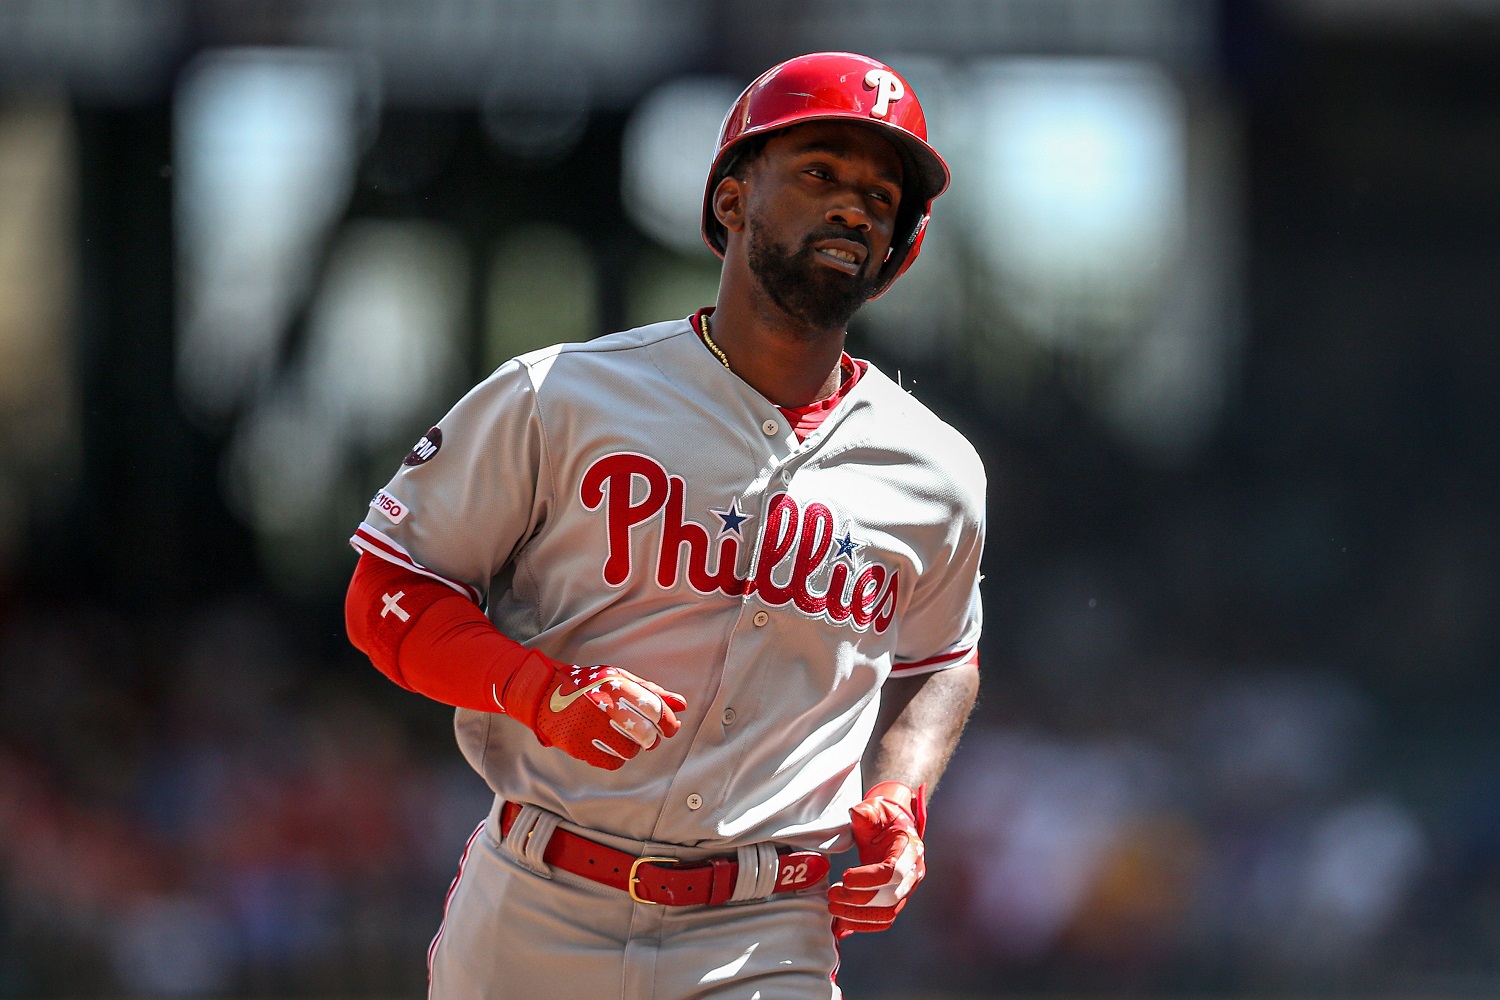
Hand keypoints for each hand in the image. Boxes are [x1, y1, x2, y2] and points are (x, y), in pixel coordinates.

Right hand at [532, 664, 687, 770]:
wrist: (544, 694)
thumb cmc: (588, 686)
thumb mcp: (619, 679)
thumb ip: (650, 692)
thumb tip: (681, 705)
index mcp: (614, 684)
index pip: (653, 709)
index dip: (668, 722)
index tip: (670, 728)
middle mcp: (601, 705)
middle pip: (644, 734)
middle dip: (652, 738)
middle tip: (648, 736)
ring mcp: (587, 727)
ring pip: (629, 751)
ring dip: (632, 747)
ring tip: (622, 736)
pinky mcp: (576, 746)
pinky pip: (611, 762)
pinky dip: (615, 757)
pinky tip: (607, 744)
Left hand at [828, 781, 926, 937]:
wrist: (894, 828)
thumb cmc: (884, 819)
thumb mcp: (876, 810)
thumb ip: (867, 812)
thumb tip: (857, 813)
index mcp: (911, 849)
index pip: (894, 872)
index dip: (869, 879)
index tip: (844, 877)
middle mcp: (913, 873)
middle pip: (891, 897)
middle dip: (859, 900)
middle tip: (833, 894)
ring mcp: (907, 889)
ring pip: (888, 913)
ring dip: (858, 916)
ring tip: (833, 907)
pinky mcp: (897, 900)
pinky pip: (884, 920)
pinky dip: (863, 924)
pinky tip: (842, 921)